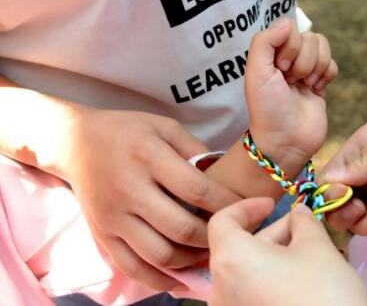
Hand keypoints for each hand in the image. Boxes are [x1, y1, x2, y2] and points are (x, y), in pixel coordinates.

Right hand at [64, 109, 241, 290]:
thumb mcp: (165, 126)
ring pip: (159, 255)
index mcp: (148, 156)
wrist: (75, 143)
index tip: (251, 209)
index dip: (229, 205)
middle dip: (215, 236)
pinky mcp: (103, 235)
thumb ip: (195, 150)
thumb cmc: (128, 131)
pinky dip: (161, 279)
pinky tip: (182, 276)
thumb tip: (224, 179)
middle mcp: (129, 189)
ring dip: (193, 261)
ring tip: (212, 253)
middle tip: (234, 235)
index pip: (198, 190)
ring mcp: (113, 216)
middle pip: (182, 228)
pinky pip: (133, 268)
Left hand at [208, 198, 366, 305]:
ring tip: (306, 250)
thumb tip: (299, 213)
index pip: (222, 221)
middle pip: (237, 246)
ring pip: (246, 270)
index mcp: (229, 260)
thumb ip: (303, 222)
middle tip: (301, 226)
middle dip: (270, 232)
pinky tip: (298, 276)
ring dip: (272, 254)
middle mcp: (219, 288)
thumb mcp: (317, 247)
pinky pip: (249, 291)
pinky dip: (268, 277)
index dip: (247, 206)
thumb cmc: (322, 291)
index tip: (272, 203)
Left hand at [245, 18, 337, 162]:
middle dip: (304, 61)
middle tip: (291, 82)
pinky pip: (333, 64)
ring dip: (316, 67)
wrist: (286, 141)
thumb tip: (287, 23)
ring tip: (304, 86)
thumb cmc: (267, 109)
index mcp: (270, 53)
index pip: (290, 28)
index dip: (290, 46)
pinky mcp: (321, 83)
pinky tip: (316, 90)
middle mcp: (287, 58)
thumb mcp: (256, 73)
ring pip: (324, 47)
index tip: (281, 69)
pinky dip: (327, 75)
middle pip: (310, 37)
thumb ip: (265, 42)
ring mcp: (306, 70)